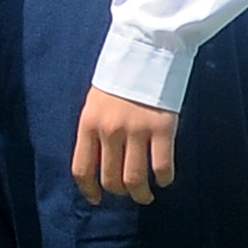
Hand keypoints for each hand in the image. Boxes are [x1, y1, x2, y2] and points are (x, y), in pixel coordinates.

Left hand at [72, 86, 178, 206]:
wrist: (148, 48)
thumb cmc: (121, 75)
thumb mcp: (96, 102)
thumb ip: (96, 130)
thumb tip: (102, 161)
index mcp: (89, 124)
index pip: (82, 169)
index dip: (89, 190)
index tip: (96, 199)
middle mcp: (110, 131)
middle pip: (110, 179)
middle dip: (120, 193)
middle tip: (129, 193)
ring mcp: (136, 131)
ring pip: (134, 179)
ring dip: (141, 194)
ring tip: (146, 195)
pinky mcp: (162, 128)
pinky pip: (162, 166)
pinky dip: (164, 178)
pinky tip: (164, 179)